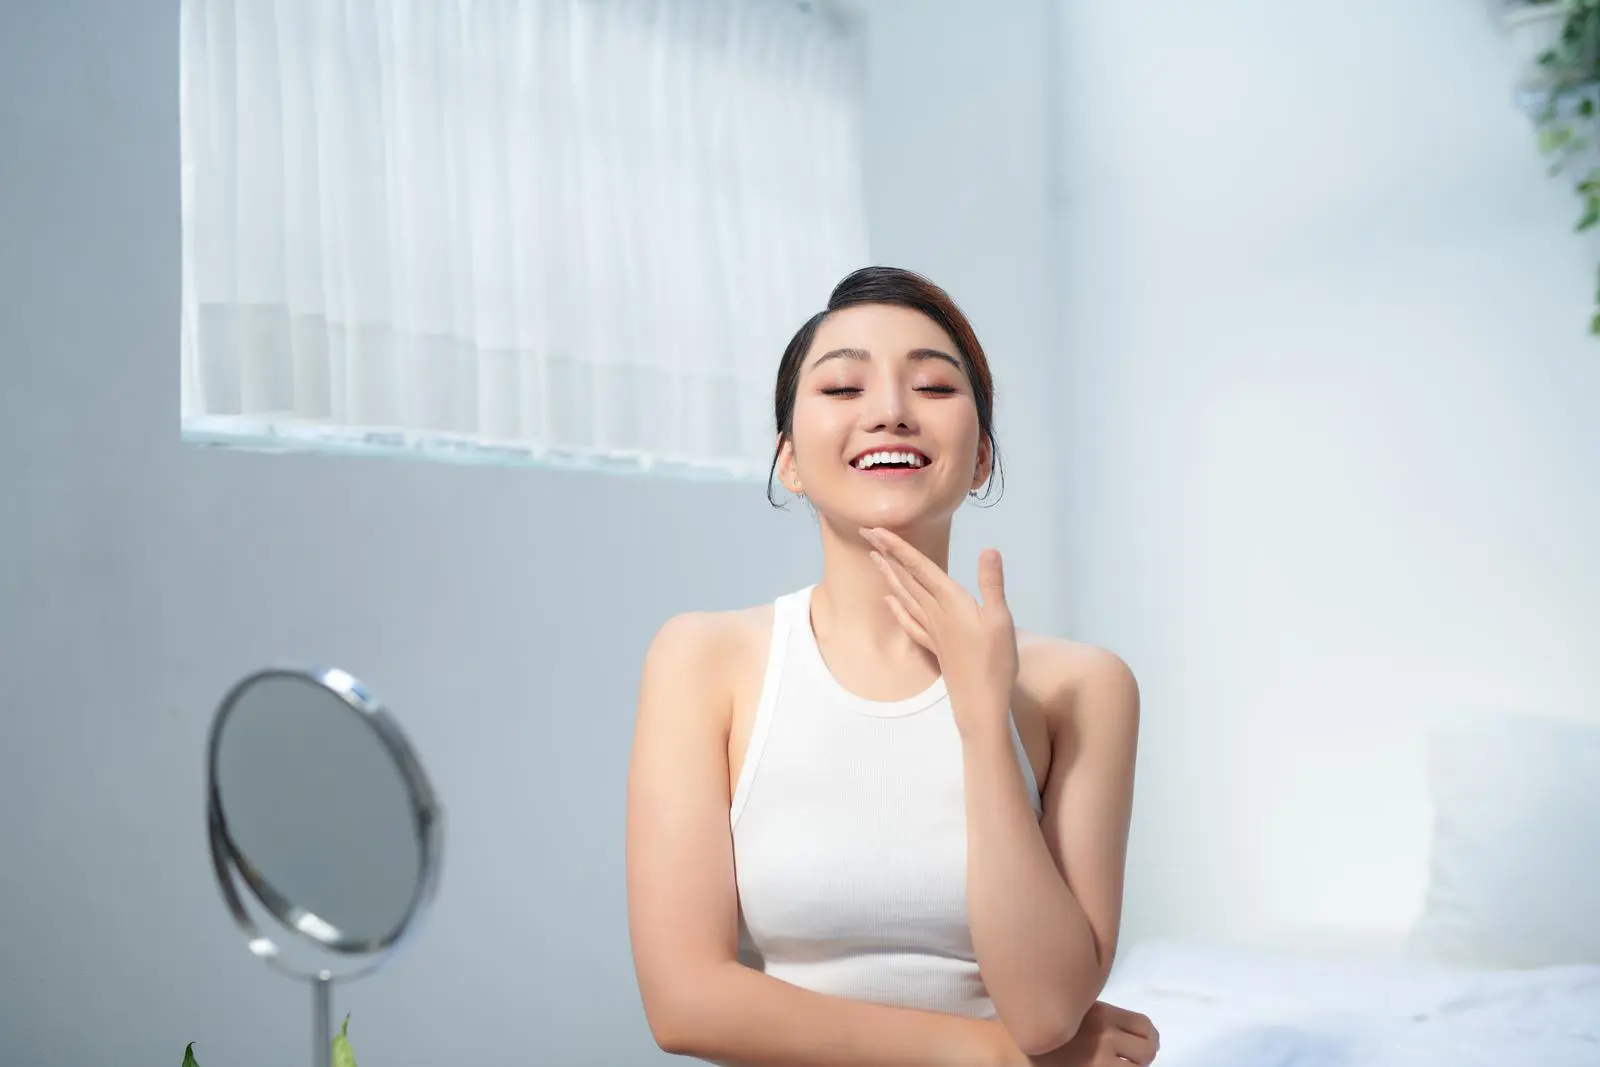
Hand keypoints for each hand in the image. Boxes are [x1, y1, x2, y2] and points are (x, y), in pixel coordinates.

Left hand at [860, 526, 1017, 735]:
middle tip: (866, 532)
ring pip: (905, 596)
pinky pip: (909, 621)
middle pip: (907, 577)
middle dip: (887, 553)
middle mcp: (935, 612)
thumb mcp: (1000, 619)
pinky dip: (897, 608)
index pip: (919, 566)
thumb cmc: (995, 661)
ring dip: (889, 575)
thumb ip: (991, 583)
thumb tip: (989, 549)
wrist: (980, 702)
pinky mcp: (933, 646)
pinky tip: (889, 601)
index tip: (876, 529)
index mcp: (951, 601)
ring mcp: (931, 630)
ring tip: (874, 558)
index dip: (897, 546)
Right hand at [1025, 1001, 1159, 1065]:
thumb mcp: (1073, 1010)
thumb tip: (1124, 1031)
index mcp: (1103, 1014)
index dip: (1150, 1037)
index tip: (1143, 1045)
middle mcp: (1106, 1035)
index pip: (1145, 1026)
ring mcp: (1100, 1060)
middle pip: (1148, 1049)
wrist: (1016, 1048)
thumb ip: (1099, 1017)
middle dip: (1145, 1057)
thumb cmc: (1042, 1027)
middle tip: (1134, 1062)